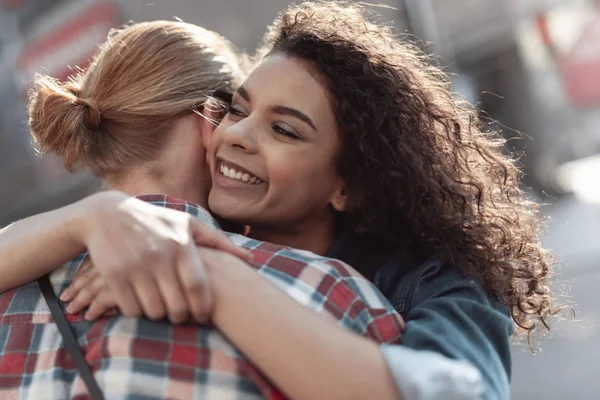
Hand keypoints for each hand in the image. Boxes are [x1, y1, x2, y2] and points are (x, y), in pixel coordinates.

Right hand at [62, 191, 247, 323]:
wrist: (107, 214)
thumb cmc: (156, 221)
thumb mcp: (187, 224)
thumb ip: (218, 242)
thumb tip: (250, 258)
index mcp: (180, 244)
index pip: (198, 286)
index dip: (203, 307)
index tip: (204, 317)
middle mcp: (159, 255)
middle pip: (177, 304)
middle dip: (182, 317)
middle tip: (182, 316)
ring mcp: (135, 266)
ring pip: (154, 310)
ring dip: (160, 315)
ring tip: (162, 308)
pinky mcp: (114, 275)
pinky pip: (132, 309)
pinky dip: (138, 312)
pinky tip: (142, 303)